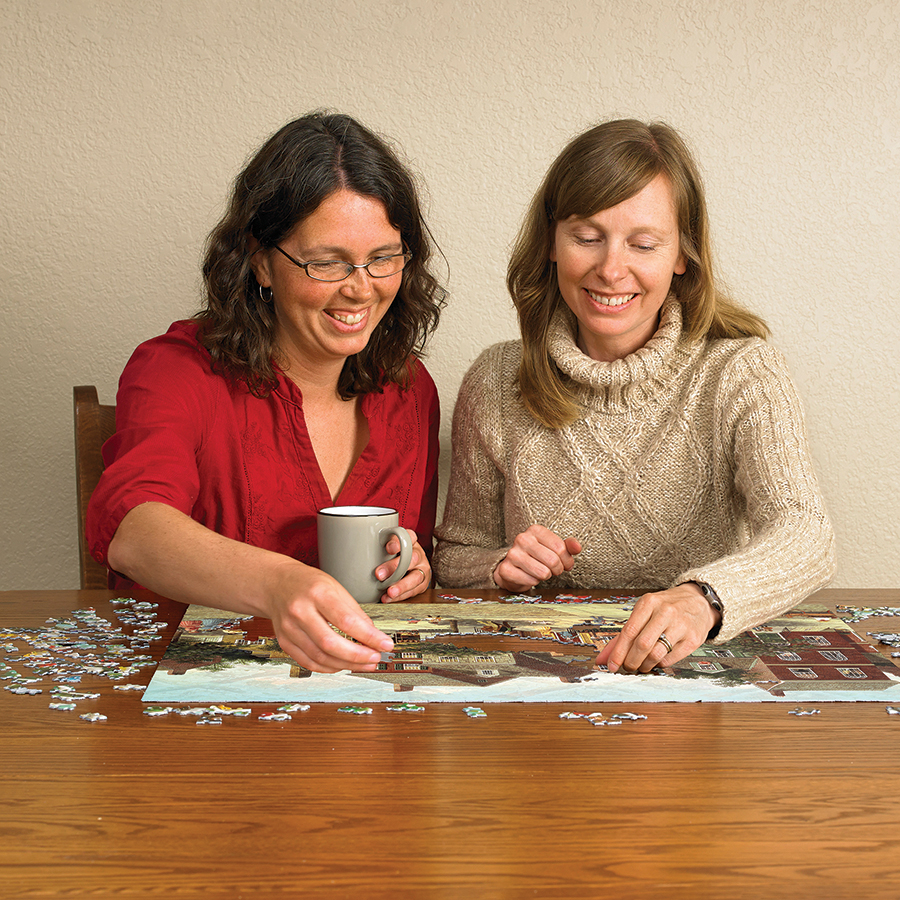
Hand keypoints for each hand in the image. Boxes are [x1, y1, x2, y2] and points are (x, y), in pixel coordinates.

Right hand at [266, 561, 393, 673]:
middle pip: (331, 644)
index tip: (386, 644)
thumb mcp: (335, 586)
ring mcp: (289, 629)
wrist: (276, 584)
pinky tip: (344, 664)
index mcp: (317, 593)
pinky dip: (330, 668)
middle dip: (358, 656)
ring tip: (366, 663)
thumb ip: (354, 611)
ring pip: (321, 657)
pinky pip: (309, 663)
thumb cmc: (309, 583)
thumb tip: (373, 635)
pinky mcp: (285, 642)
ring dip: (347, 665)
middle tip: (376, 658)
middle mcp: (300, 611)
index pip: (347, 621)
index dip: (369, 636)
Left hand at [377, 529, 431, 601]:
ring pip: (416, 577)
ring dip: (401, 585)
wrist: (408, 569)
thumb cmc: (394, 556)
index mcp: (410, 541)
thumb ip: (380, 547)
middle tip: (379, 575)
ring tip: (389, 592)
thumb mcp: (388, 548)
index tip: (388, 549)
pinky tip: (389, 598)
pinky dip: (400, 596)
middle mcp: (418, 554)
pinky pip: (413, 591)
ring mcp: (422, 569)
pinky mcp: (422, 584)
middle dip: (395, 567)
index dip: (399, 542)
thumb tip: (359, 550)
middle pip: (411, 558)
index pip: (409, 537)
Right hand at [493, 525, 581, 591]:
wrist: (513, 568)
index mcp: (535, 530)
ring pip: (543, 572)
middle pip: (553, 560)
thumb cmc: (537, 557)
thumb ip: (568, 546)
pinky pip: (531, 581)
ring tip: (540, 572)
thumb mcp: (554, 548)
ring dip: (545, 576)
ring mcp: (512, 553)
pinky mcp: (506, 569)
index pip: (560, 548)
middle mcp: (522, 539)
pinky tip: (529, 576)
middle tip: (553, 570)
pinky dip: (534, 582)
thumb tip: (577, 547)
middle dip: (557, 569)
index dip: (567, 560)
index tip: (564, 563)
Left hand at [595, 583, 719, 672]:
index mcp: (649, 603)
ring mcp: (681, 626)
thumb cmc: (667, 607)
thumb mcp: (645, 611)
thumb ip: (625, 633)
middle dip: (631, 661)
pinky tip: (656, 661)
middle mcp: (665, 612)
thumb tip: (604, 657)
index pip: (629, 631)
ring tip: (641, 666)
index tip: (612, 665)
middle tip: (627, 667)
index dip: (618, 652)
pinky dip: (659, 665)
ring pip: (656, 654)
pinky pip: (670, 659)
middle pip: (642, 644)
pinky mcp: (693, 639)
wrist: (698, 601)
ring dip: (644, 665)